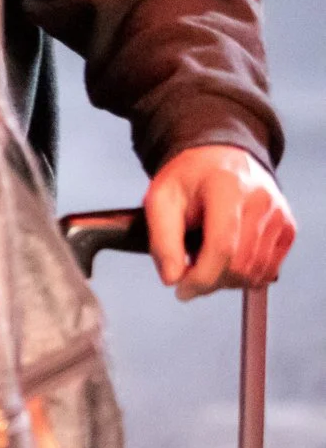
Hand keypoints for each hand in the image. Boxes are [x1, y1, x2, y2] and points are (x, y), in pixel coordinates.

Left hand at [145, 143, 296, 298]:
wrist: (220, 158)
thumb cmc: (189, 178)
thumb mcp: (160, 198)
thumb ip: (162, 239)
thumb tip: (171, 278)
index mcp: (227, 187)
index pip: (222, 246)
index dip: (201, 277)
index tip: (180, 289)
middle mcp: (261, 201)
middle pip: (240, 264)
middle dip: (210, 281)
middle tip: (187, 277)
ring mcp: (278, 216)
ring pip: (256, 272)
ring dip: (226, 281)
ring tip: (203, 263)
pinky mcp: (287, 229)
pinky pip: (268, 269)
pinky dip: (244, 275)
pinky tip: (225, 261)